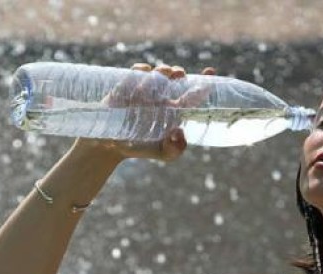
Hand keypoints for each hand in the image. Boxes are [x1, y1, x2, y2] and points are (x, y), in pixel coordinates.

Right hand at [76, 63, 215, 161]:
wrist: (111, 146)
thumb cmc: (140, 147)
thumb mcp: (163, 154)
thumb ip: (175, 149)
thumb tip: (179, 133)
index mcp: (174, 109)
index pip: (192, 92)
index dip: (204, 80)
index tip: (211, 71)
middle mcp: (161, 96)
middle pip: (175, 76)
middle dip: (179, 72)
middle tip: (180, 74)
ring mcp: (144, 90)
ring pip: (157, 72)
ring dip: (162, 70)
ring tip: (163, 76)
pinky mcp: (127, 86)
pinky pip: (135, 72)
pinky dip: (140, 71)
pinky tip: (143, 75)